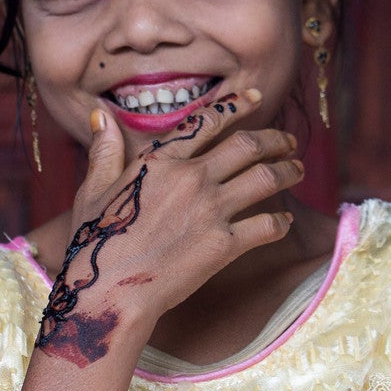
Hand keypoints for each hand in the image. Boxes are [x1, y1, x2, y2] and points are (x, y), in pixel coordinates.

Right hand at [36, 89, 302, 367]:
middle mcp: (190, 178)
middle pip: (248, 145)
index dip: (237, 105)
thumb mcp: (92, 189)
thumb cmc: (96, 243)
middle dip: (275, 139)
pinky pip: (267, 225)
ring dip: (288, 170)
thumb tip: (100, 113)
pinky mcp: (223, 245)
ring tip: (298, 170)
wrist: (109, 292)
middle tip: (289, 141)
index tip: (257, 98)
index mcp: (159, 161)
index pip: (207, 121)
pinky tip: (284, 222)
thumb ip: (104, 150)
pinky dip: (281, 222)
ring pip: (265, 177)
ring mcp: (210, 210)